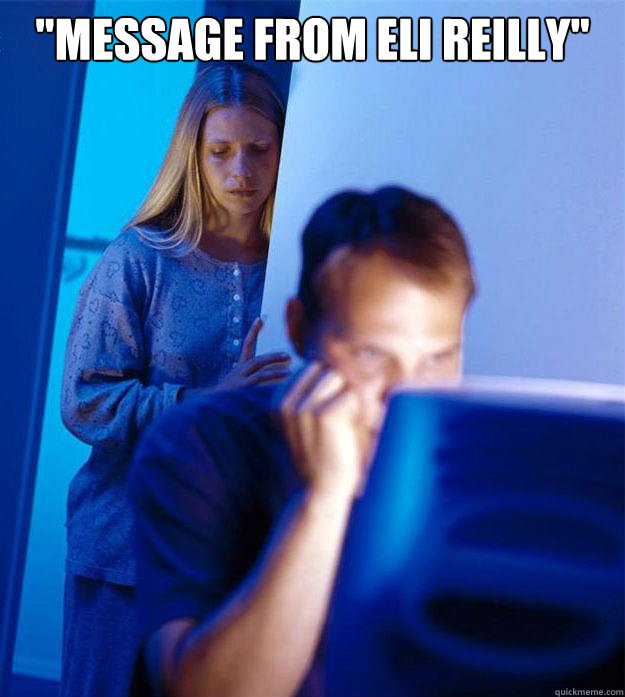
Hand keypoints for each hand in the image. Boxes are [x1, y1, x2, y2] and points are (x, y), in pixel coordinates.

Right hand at [180, 319, 291, 400]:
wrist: (208, 404)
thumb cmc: (226, 396)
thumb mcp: (238, 384)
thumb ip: (251, 378)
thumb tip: (270, 375)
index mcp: (239, 367)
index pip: (246, 345)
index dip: (253, 331)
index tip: (259, 319)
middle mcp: (239, 371)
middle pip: (258, 360)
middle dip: (273, 356)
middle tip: (288, 355)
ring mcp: (240, 380)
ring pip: (259, 371)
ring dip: (275, 371)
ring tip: (289, 372)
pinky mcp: (241, 389)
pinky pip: (258, 384)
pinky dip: (269, 385)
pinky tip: (280, 387)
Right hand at [279, 362, 369, 501]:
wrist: (322, 493)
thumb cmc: (322, 454)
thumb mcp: (309, 420)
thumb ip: (315, 392)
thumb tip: (340, 357)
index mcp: (278, 400)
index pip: (312, 367)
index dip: (331, 385)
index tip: (333, 413)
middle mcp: (286, 401)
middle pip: (327, 368)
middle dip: (341, 386)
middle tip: (344, 418)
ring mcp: (303, 407)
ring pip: (341, 377)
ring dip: (351, 397)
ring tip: (348, 424)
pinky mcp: (324, 414)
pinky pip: (353, 394)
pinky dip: (359, 411)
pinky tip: (352, 432)